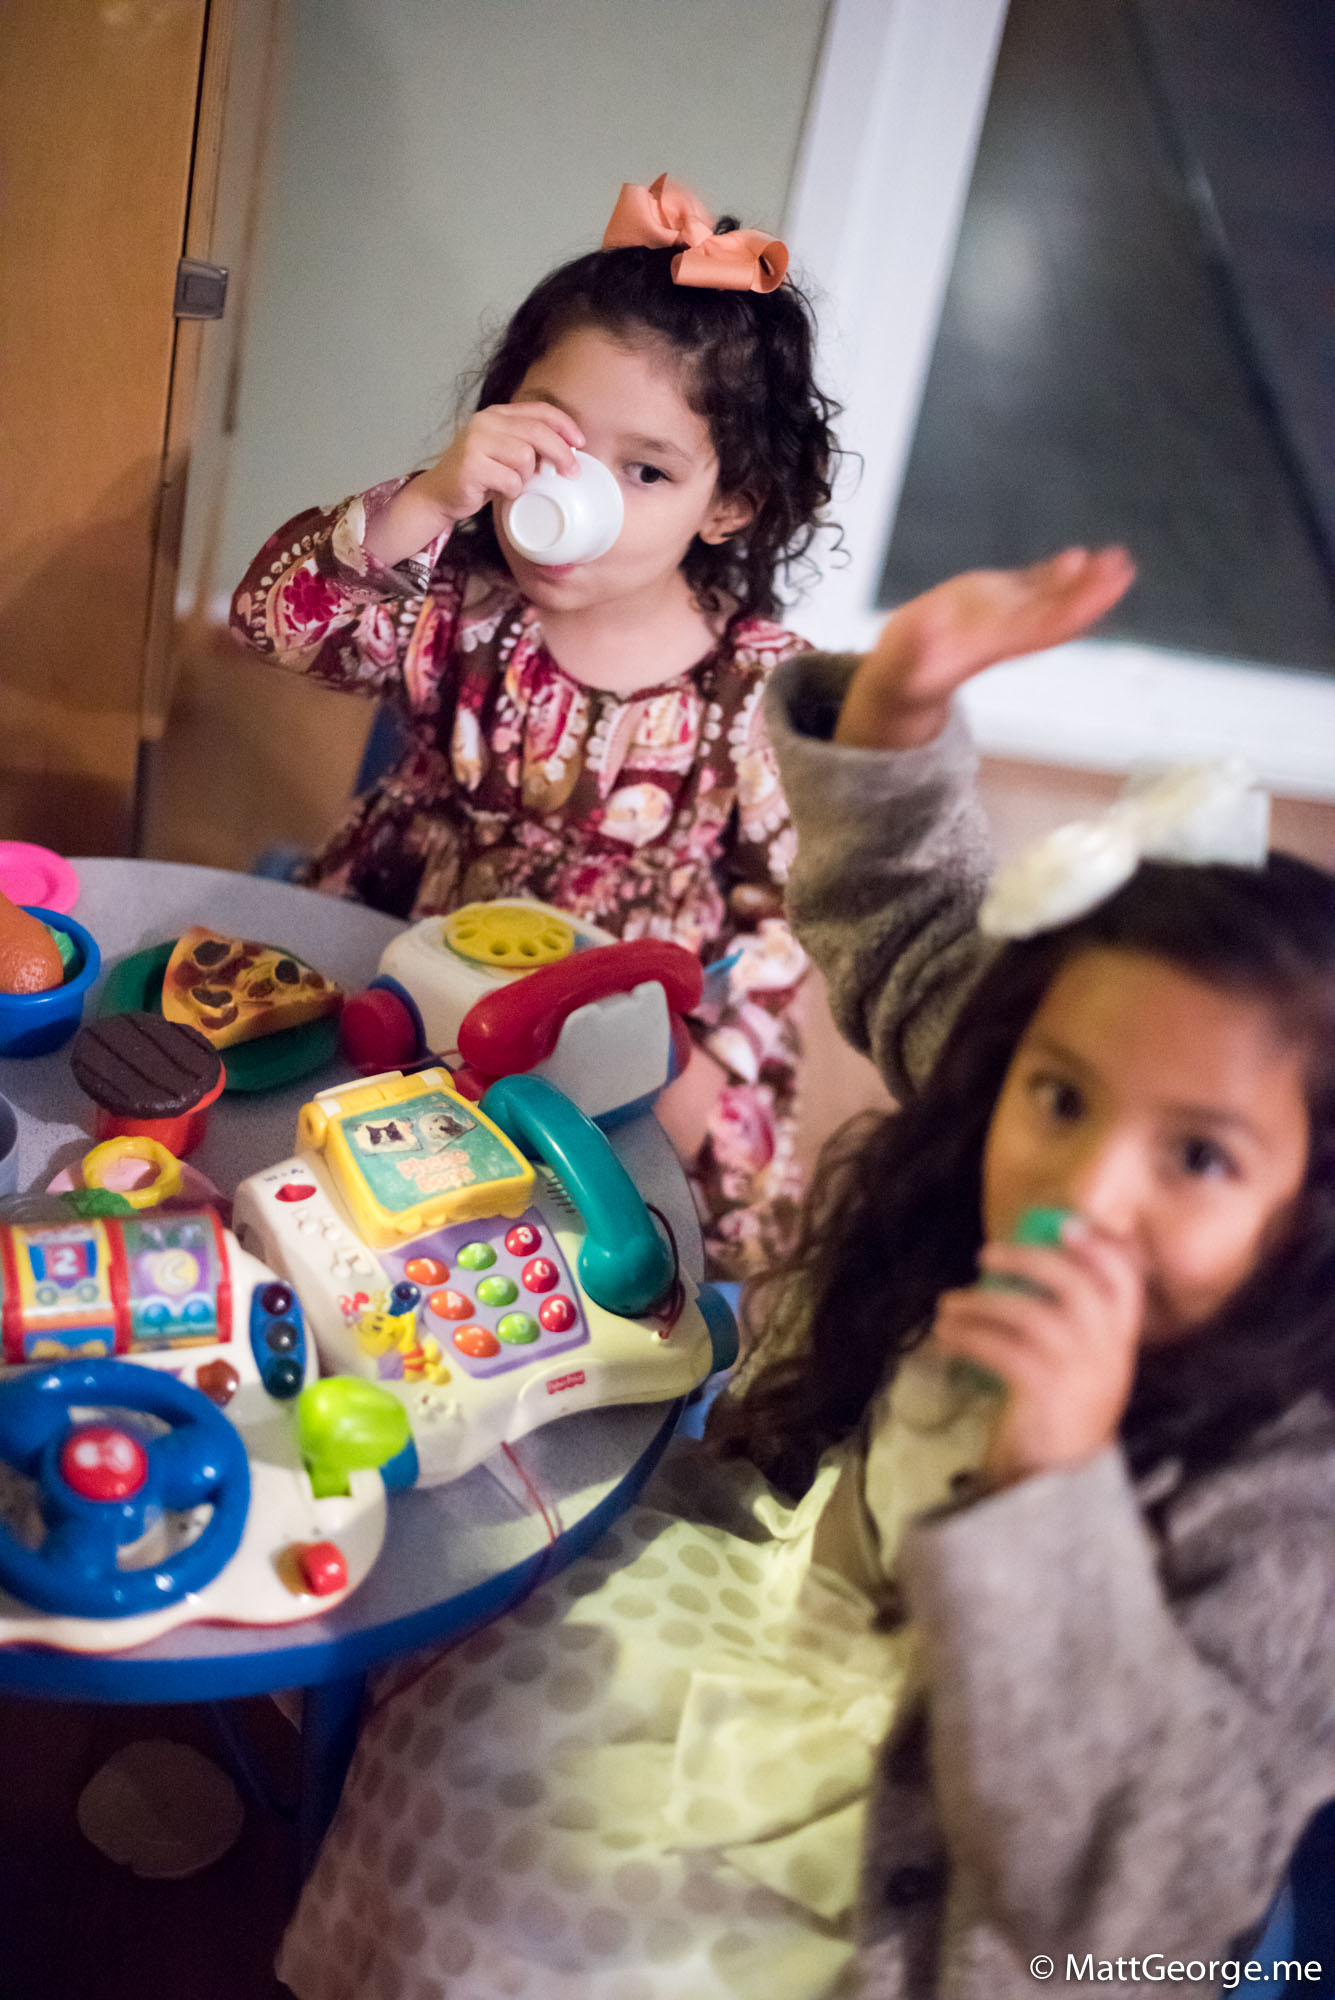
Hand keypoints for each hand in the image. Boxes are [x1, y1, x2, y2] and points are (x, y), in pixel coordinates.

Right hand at [363, 403, 584, 564]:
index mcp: (497, 414)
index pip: (539, 410)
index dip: (564, 425)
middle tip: (571, 473)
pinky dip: (513, 491)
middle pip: (537, 432)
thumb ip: (527, 443)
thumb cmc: (479, 476)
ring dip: (528, 477)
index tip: (580, 444)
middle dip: (561, 453)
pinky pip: (510, 480)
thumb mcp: (504, 452)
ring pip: (525, 457)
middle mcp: (485, 421)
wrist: (439, 494)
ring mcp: (476, 441)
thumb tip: (569, 451)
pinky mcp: (471, 465)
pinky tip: (502, 492)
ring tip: (515, 484)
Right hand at [834, 546, 1135, 749]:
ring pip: (1054, 597)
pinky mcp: (1000, 600)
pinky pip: (1037, 587)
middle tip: (1122, 569)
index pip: (1038, 628)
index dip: (1068, 611)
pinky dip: (1060, 572)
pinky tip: (1081, 555)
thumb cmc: (906, 670)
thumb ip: (914, 645)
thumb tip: (927, 626)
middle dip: (1090, 593)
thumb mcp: (905, 661)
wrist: (911, 674)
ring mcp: (1008, 615)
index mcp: (992, 643)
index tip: (1095, 595)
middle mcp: (1009, 630)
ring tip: (1117, 558)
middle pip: (1058, 612)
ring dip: (1086, 581)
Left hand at [932, 1219, 1143, 1487]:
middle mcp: (1108, 1353)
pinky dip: (966, 1335)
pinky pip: (1000, 1348)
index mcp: (1120, 1344)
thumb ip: (1070, 1326)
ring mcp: (1079, 1372)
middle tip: (985, 1255)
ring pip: (1029, 1314)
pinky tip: (945, 1335)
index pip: (1125, 1281)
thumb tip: (1025, 1269)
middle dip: (1028, 1259)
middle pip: (1075, 1284)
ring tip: (947, 1305)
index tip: (1064, 1226)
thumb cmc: (1059, 1418)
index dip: (1099, 1246)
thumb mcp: (1079, 1369)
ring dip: (980, 1302)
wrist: (1057, 1487)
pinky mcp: (1044, 1392)